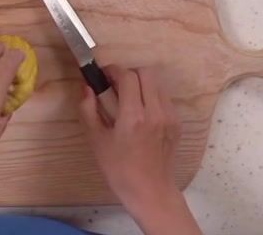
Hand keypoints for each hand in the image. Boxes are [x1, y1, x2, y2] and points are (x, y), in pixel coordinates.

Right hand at [78, 65, 201, 234]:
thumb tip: (86, 87)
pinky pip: (164, 98)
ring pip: (157, 84)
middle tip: (115, 85)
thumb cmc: (119, 170)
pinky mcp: (176, 123)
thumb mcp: (96, 141)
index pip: (127, 76)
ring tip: (128, 99)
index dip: (113, 70)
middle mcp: (155, 112)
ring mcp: (169, 117)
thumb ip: (88, 110)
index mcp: (133, 116)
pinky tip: (141, 112)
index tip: (103, 74)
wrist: (150, 192)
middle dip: (128, 73)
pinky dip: (151, 96)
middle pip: (146, 73)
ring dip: (141, 84)